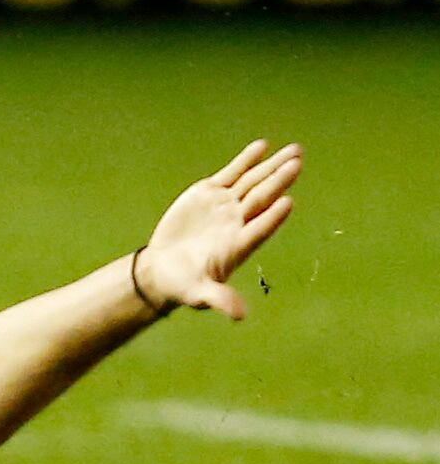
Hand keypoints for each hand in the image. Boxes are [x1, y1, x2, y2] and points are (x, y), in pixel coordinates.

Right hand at [138, 140, 302, 319]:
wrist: (165, 269)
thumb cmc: (184, 285)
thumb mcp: (199, 294)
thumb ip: (220, 300)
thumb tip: (241, 316)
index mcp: (237, 246)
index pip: (260, 228)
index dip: (273, 216)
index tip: (289, 202)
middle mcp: (237, 223)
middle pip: (262, 198)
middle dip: (279, 180)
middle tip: (298, 163)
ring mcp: (226, 206)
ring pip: (253, 182)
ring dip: (272, 166)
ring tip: (295, 151)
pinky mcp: (210, 194)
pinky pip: (233, 174)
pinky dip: (246, 160)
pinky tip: (262, 147)